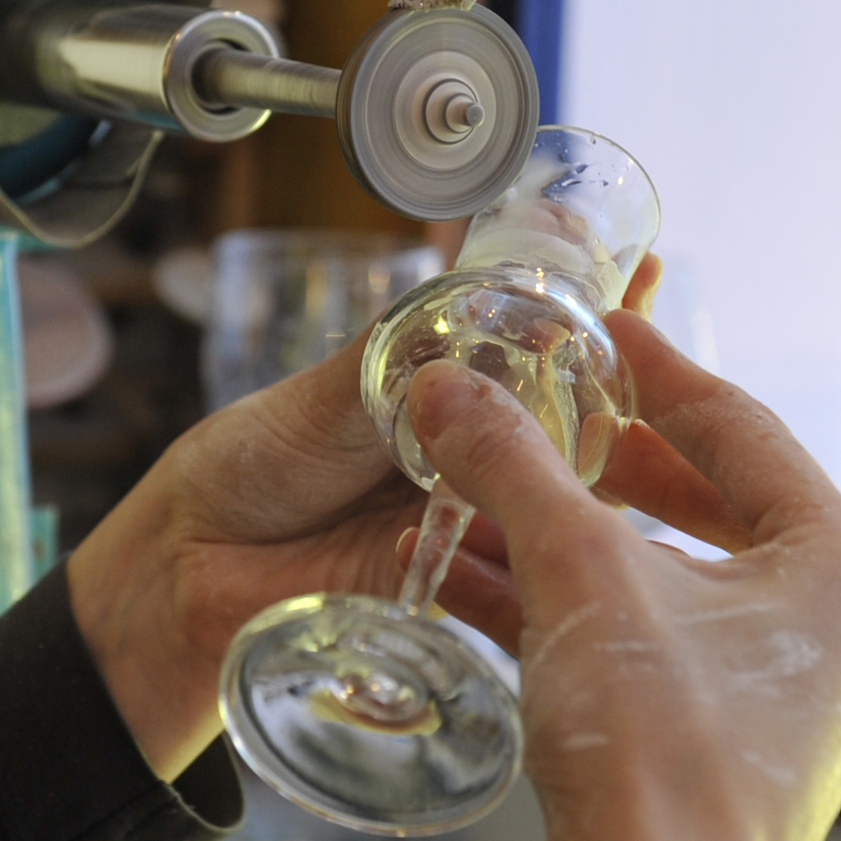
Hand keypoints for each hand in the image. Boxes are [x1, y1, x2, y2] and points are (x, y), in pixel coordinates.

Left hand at [67, 255, 662, 779]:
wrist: (194, 565)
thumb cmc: (248, 467)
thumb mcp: (327, 394)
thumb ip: (396, 359)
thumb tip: (466, 307)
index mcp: (436, 386)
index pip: (526, 337)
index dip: (582, 304)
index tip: (633, 259)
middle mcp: (469, 448)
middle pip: (566, 405)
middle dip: (616, 360)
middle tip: (646, 310)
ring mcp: (472, 514)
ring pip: (559, 478)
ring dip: (600, 439)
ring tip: (634, 390)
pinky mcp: (465, 581)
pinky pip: (520, 553)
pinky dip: (547, 525)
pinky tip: (574, 495)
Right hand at [403, 313, 840, 840]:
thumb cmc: (665, 756)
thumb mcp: (579, 568)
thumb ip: (514, 463)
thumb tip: (452, 388)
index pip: (744, 429)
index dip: (659, 370)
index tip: (602, 332)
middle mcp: (830, 631)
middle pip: (706, 503)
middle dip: (601, 460)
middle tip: (545, 410)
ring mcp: (777, 696)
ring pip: (661, 577)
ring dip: (562, 533)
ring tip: (481, 490)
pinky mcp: (716, 746)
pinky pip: (638, 642)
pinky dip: (560, 604)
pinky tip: (467, 575)